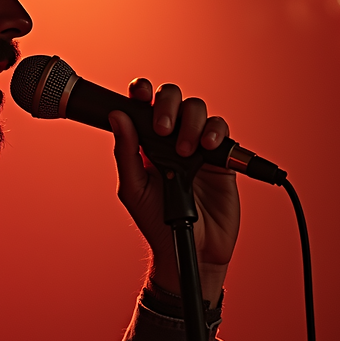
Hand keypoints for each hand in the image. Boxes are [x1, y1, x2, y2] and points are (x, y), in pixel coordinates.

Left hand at [108, 79, 240, 300]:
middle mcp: (171, 138)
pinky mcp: (220, 157)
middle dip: (168, 104)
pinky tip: (207, 148)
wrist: (189, 248)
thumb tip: (117, 117)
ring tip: (185, 150)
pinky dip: (215, 132)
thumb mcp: (133, 188)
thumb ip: (126, 152)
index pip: (143, 106)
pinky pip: (221, 131)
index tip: (140, 93)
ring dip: (191, 122)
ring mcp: (197, 145)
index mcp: (145, 142)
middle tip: (163, 129)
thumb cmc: (156, 221)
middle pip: (173, 99)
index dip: (141, 92)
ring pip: (197, 110)